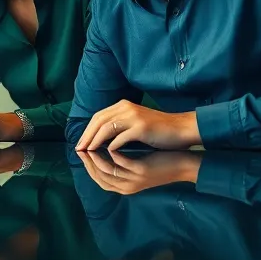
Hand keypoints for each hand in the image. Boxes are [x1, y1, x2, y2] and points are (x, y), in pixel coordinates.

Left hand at [75, 100, 200, 151]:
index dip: (87, 130)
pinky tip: (108, 154)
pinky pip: (120, 137)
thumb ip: (119, 126)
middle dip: (87, 136)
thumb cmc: (158, 130)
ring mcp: (133, 116)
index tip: (81, 143)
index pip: (98, 116)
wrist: (181, 129)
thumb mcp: (135, 123)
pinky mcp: (141, 127)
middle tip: (79, 150)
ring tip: (88, 153)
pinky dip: (112, 146)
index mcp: (123, 105)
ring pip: (106, 128)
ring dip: (95, 141)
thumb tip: (99, 138)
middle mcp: (126, 107)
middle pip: (98, 121)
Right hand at [77, 149, 202, 195]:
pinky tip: (109, 145)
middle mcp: (127, 187)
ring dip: (96, 158)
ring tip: (91, 144)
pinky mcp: (142, 171)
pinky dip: (113, 155)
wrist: (183, 166)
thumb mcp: (136, 166)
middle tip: (81, 147)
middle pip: (100, 177)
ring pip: (108, 171)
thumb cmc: (159, 163)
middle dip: (88, 162)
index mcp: (124, 186)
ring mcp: (134, 180)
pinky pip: (122, 165)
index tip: (81, 151)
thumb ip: (120, 163)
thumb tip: (102, 148)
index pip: (99, 179)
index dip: (87, 166)